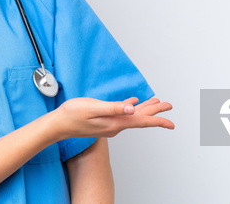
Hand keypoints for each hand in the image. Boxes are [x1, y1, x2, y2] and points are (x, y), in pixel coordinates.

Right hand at [51, 97, 173, 139]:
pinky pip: (123, 114)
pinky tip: (133, 103)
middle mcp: (115, 125)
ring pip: (132, 116)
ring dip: (145, 108)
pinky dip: (131, 108)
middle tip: (168, 105)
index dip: (157, 120)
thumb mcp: (93, 107)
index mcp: (115, 122)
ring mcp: (109, 124)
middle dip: (155, 111)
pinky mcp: (104, 121)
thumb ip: (113, 107)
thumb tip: (132, 108)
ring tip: (156, 102)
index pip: (141, 121)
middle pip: (140, 118)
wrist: (58, 125)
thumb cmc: (72, 114)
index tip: (171, 123)